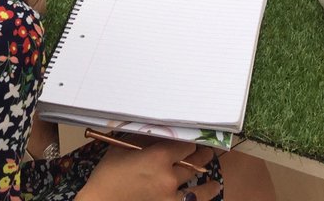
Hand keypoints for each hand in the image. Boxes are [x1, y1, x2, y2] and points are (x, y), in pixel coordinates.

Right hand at [79, 139, 217, 200]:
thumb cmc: (107, 175)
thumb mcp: (123, 149)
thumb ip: (145, 138)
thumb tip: (161, 129)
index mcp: (159, 156)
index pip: (186, 144)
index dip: (191, 142)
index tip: (194, 140)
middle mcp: (169, 176)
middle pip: (194, 162)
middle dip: (201, 156)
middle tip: (206, 153)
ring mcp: (170, 198)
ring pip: (198, 187)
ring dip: (208, 182)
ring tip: (215, 182)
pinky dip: (200, 199)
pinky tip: (208, 195)